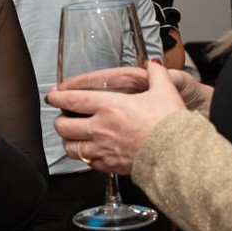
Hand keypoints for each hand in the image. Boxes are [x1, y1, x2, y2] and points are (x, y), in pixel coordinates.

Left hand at [46, 60, 188, 173]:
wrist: (179, 156)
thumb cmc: (170, 125)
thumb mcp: (165, 91)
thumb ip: (156, 74)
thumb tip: (153, 64)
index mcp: (109, 106)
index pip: (70, 100)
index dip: (57, 97)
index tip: (52, 95)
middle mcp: (100, 128)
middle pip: (63, 125)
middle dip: (59, 120)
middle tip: (63, 117)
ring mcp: (102, 149)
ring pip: (70, 147)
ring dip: (68, 141)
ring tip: (72, 136)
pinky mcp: (109, 166)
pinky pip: (86, 162)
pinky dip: (84, 157)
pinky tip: (90, 151)